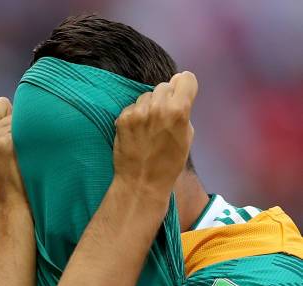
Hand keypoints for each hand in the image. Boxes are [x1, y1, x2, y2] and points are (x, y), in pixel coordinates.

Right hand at [0, 97, 27, 207]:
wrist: (14, 206)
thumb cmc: (16, 183)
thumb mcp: (2, 155)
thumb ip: (5, 132)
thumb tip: (30, 108)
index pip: (3, 104)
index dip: (16, 118)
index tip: (21, 139)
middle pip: (16, 110)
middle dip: (25, 127)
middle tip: (28, 152)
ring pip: (23, 119)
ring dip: (32, 133)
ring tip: (32, 157)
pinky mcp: (5, 143)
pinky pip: (28, 127)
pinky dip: (36, 138)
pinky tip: (36, 155)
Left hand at [113, 72, 197, 199]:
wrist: (141, 183)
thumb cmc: (168, 164)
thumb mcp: (187, 137)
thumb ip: (184, 111)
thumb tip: (179, 92)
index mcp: (178, 111)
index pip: (186, 78)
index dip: (185, 87)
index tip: (182, 96)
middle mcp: (157, 107)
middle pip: (165, 86)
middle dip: (166, 99)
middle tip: (163, 120)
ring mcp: (138, 112)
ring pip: (147, 95)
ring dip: (149, 107)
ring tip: (149, 129)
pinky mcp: (123, 118)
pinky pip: (133, 107)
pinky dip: (135, 116)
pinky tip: (137, 134)